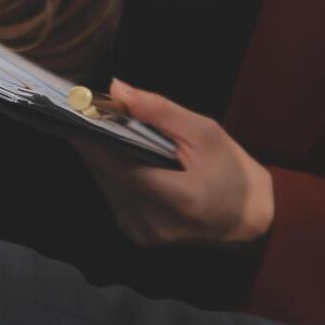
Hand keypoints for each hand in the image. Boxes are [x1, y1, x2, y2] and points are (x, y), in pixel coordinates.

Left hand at [76, 79, 274, 245]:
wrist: (245, 216)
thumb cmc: (231, 172)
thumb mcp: (205, 133)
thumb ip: (159, 111)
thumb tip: (117, 89)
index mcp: (180, 200)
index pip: (119, 167)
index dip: (94, 138)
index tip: (80, 111)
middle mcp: (155, 223)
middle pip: (105, 174)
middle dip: (95, 141)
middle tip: (94, 113)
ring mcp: (142, 232)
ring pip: (103, 184)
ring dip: (102, 156)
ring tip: (109, 131)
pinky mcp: (134, 234)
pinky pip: (111, 195)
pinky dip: (112, 173)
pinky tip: (123, 157)